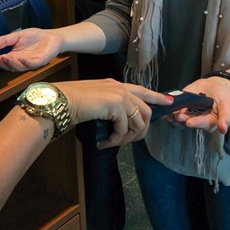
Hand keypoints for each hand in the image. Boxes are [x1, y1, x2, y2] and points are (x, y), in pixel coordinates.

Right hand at [0, 28, 62, 71]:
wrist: (51, 37)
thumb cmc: (36, 37)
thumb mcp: (17, 36)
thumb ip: (6, 40)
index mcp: (14, 56)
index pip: (2, 60)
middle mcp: (21, 61)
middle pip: (9, 66)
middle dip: (0, 63)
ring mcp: (30, 62)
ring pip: (19, 67)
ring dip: (11, 63)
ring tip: (4, 58)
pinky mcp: (40, 61)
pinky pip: (32, 64)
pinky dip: (26, 62)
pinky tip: (20, 58)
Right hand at [55, 79, 173, 149]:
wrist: (60, 101)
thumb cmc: (71, 103)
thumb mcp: (95, 102)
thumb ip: (110, 107)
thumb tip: (119, 123)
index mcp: (115, 85)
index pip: (142, 90)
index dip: (157, 97)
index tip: (169, 102)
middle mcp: (121, 87)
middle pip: (146, 111)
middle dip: (141, 130)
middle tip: (127, 142)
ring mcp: (120, 95)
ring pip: (138, 123)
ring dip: (127, 139)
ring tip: (112, 144)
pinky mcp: (117, 104)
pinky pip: (124, 129)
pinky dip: (115, 140)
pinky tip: (104, 143)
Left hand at [165, 77, 229, 133]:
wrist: (214, 86)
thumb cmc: (222, 96)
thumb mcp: (227, 104)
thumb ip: (226, 116)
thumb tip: (223, 130)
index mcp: (210, 122)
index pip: (203, 124)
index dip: (196, 123)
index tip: (189, 122)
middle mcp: (198, 121)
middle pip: (189, 123)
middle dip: (182, 120)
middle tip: (178, 116)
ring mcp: (189, 115)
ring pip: (179, 120)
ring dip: (173, 117)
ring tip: (170, 113)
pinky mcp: (181, 110)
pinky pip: (174, 113)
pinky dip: (169, 112)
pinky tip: (165, 110)